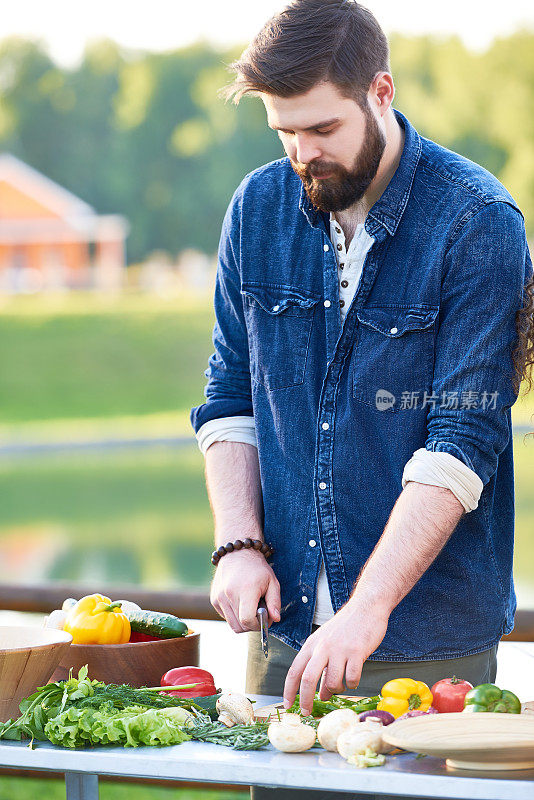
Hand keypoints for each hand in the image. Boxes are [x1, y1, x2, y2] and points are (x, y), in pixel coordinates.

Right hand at [210, 547, 280, 632]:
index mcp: (246, 590)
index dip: (258, 625)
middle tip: (259, 614)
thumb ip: (275, 602)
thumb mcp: (272, 582)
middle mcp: (229, 594)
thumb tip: (275, 619)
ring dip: (243, 622)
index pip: (247, 620)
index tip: (265, 620)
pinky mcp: (214, 599)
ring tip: (250, 608)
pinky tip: (240, 603)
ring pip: (232, 624)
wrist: (238, 553)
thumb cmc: (257, 568)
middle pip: (240, 626)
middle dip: (252, 625)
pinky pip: (225, 617)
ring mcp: (219, 597)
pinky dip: (234, 615)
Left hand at [283, 598, 389, 715]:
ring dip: (336, 690)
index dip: (288, 690)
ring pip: (332, 683)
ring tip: (341, 684)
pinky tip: (354, 676)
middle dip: (305, 700)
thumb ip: (321, 667)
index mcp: (312, 645)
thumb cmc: (346, 627)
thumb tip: (321, 694)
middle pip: (307, 679)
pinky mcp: (356, 652)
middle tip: (307, 712)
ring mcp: (339, 650)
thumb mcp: (326, 643)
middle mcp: (323, 648)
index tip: (287, 705)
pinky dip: (352, 683)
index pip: (294, 670)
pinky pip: (352, 679)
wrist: (366, 607)